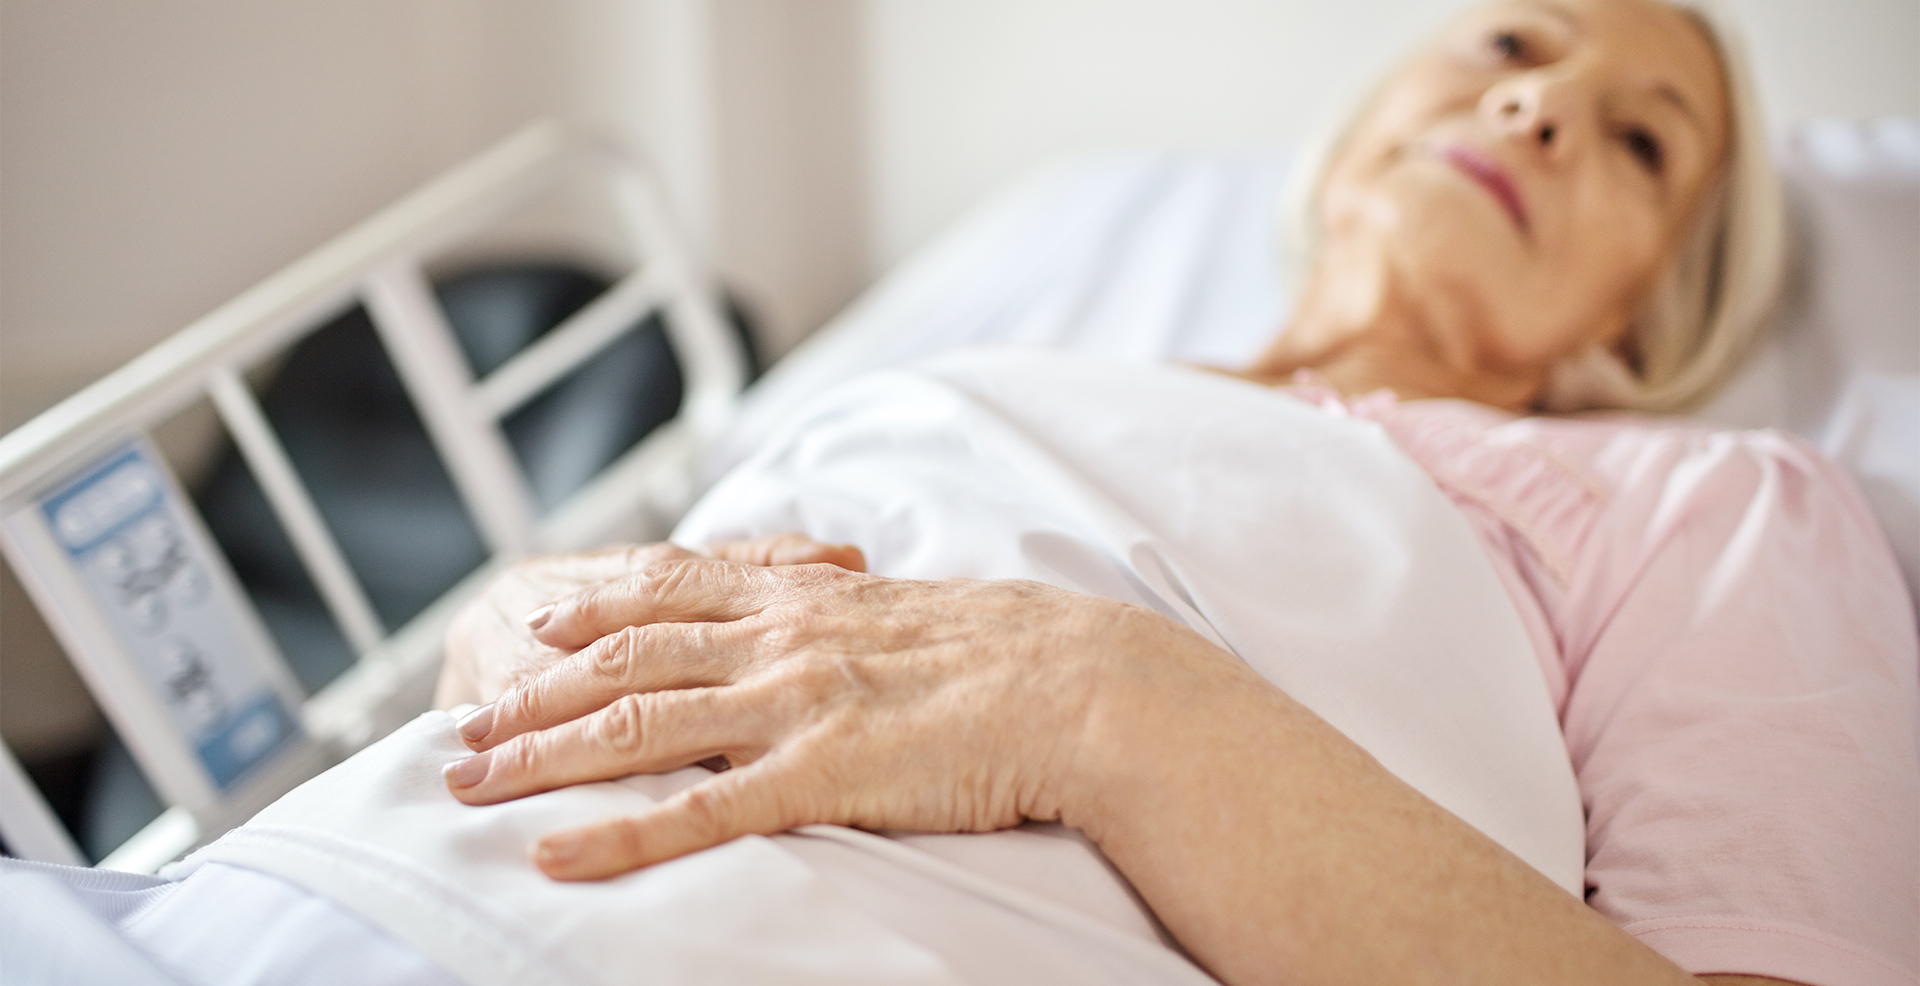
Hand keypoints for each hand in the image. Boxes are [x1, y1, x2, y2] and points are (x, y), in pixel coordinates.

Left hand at [439, 555, 1253, 880]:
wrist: (1084, 685)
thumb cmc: (1017, 656)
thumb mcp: (916, 614)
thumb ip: (853, 619)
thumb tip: (833, 622)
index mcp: (805, 601)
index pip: (672, 591)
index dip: (594, 605)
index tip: (534, 617)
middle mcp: (781, 640)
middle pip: (626, 657)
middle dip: (534, 691)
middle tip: (463, 722)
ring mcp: (794, 704)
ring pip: (636, 725)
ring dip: (542, 754)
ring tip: (469, 783)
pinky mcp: (820, 773)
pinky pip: (698, 812)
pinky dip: (618, 836)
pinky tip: (557, 858)